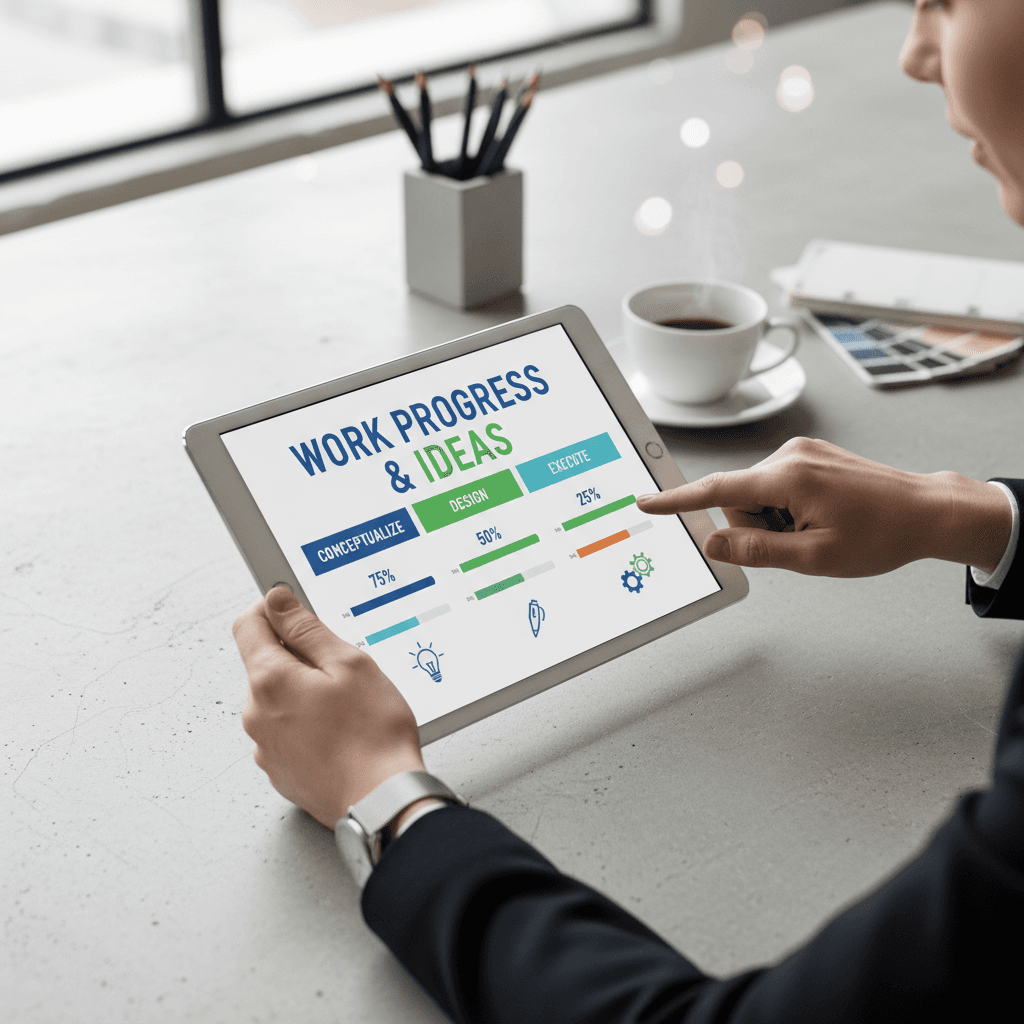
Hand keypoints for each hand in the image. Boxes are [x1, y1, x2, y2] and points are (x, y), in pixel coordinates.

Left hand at [233, 587, 425, 828]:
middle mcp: (256, 714)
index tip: (297, 609)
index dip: (274, 608)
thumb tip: (278, 601)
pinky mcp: (279, 769)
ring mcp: (265, 746)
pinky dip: (308, 723)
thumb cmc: (373, 736)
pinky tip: (341, 731)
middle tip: (342, 667)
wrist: (382, 802)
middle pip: (264, 662)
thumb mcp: (349, 664)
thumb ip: (307, 628)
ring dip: (304, 691)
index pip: (248, 623)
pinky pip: (286, 730)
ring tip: (347, 705)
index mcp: (269, 681)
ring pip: (277, 698)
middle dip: (298, 655)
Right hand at [635, 437, 1011, 576]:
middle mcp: (789, 455)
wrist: (928, 511)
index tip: (645, 503)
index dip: (676, 501)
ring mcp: (802, 452)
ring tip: (819, 529)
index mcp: (788, 478)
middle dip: (757, 528)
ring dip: (776, 520)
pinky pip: (777, 486)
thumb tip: (712, 544)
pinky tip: (822, 516)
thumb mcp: (815, 557)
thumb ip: (757, 550)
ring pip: (758, 496)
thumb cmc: (881, 535)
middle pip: (739, 501)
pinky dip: (787, 508)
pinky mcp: (810, 455)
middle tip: (802, 542)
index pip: (716, 491)